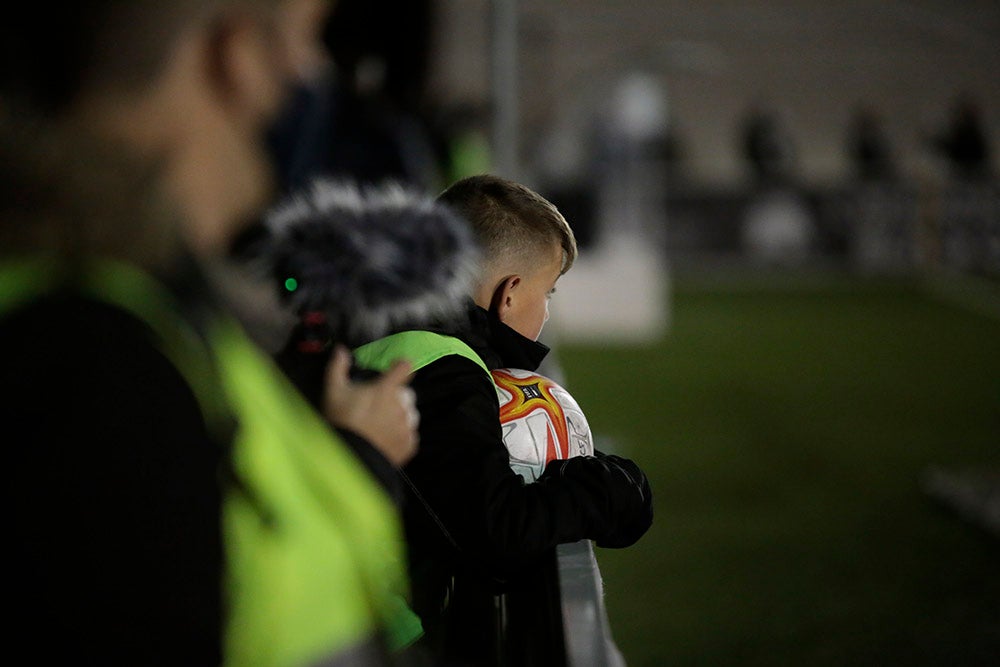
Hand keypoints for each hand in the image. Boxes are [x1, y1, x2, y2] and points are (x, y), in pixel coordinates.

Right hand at [322, 345, 418, 466]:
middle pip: (407, 394)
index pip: (405, 367)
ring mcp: (407, 425)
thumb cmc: (341, 421)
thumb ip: (338, 367)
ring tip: (380, 425)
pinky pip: (410, 435)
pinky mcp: (409, 444)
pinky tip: (385, 439)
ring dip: (399, 416)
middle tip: (377, 406)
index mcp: (386, 389)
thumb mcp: (334, 391)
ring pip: (410, 415)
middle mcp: (402, 405)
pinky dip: (401, 435)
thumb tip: (341, 350)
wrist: (349, 457)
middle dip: (396, 397)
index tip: (394, 370)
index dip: (400, 367)